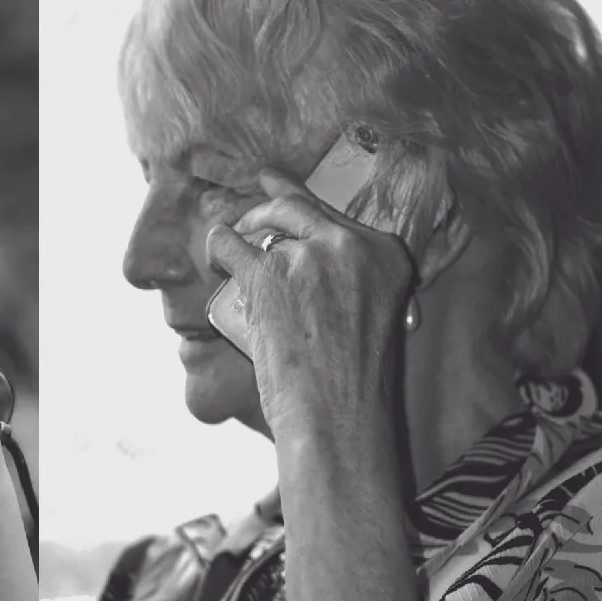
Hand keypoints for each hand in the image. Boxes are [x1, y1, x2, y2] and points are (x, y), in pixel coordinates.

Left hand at [206, 168, 412, 438]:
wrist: (338, 415)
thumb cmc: (352, 384)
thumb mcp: (374, 318)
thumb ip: (352, 283)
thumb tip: (304, 262)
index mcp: (387, 255)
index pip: (334, 215)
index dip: (298, 200)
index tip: (275, 184)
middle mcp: (351, 246)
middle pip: (297, 208)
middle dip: (265, 206)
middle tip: (244, 214)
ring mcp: (308, 256)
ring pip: (258, 227)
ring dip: (238, 239)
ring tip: (227, 262)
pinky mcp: (268, 274)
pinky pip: (227, 244)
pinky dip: (215, 250)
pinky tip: (214, 261)